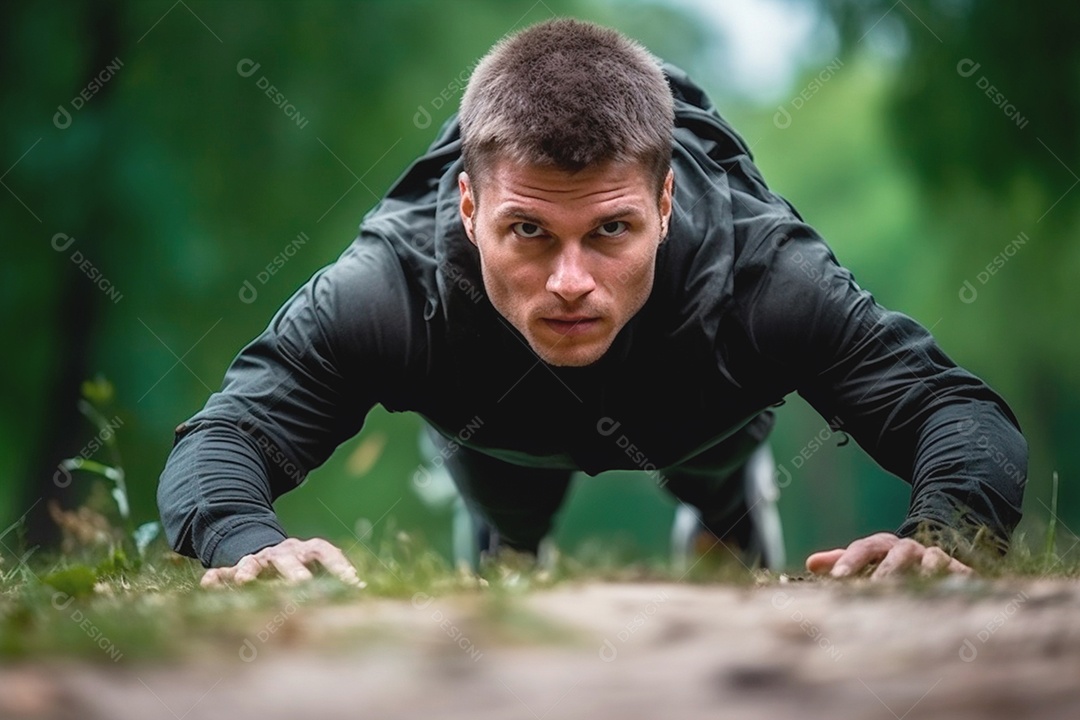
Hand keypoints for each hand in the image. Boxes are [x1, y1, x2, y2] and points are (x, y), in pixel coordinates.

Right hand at [200, 537, 362, 587]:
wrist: (265, 551)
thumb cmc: (300, 567)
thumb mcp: (316, 570)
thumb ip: (336, 577)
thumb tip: (362, 588)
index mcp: (307, 550)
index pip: (325, 551)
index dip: (339, 565)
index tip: (353, 582)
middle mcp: (284, 553)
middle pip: (290, 559)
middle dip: (295, 572)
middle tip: (303, 584)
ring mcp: (259, 559)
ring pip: (253, 563)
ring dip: (248, 571)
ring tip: (243, 582)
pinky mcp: (236, 568)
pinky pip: (223, 572)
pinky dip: (216, 578)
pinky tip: (208, 584)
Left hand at [806, 532, 971, 578]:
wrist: (929, 556)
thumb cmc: (887, 562)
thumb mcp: (865, 559)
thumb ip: (840, 560)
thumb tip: (811, 563)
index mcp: (881, 545)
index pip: (862, 548)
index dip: (850, 561)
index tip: (836, 578)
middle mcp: (907, 548)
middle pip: (897, 553)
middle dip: (886, 570)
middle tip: (874, 587)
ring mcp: (934, 557)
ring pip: (931, 559)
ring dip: (924, 571)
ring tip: (917, 587)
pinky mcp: (958, 569)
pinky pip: (960, 571)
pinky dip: (959, 579)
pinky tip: (955, 591)